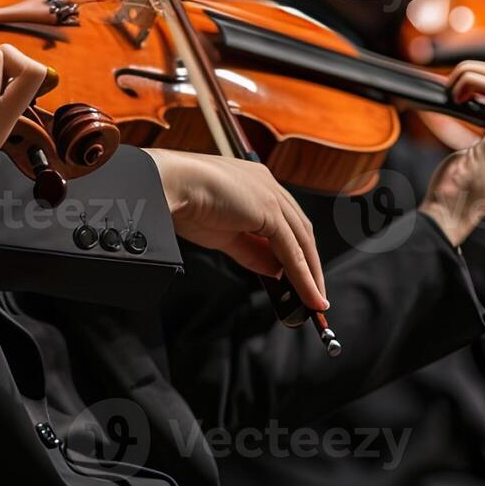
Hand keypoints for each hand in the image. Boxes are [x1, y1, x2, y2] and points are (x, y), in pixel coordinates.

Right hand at [144, 149, 327, 313]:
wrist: (170, 186)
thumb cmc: (185, 203)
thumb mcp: (223, 235)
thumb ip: (251, 251)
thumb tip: (275, 270)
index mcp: (256, 183)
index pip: (285, 221)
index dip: (295, 251)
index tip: (298, 276)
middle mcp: (268, 185)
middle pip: (300, 230)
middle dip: (310, 265)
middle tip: (314, 294)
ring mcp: (271, 195)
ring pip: (301, 240)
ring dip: (311, 274)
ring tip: (315, 302)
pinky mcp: (270, 210)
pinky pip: (292, 250)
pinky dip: (302, 275)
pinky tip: (307, 295)